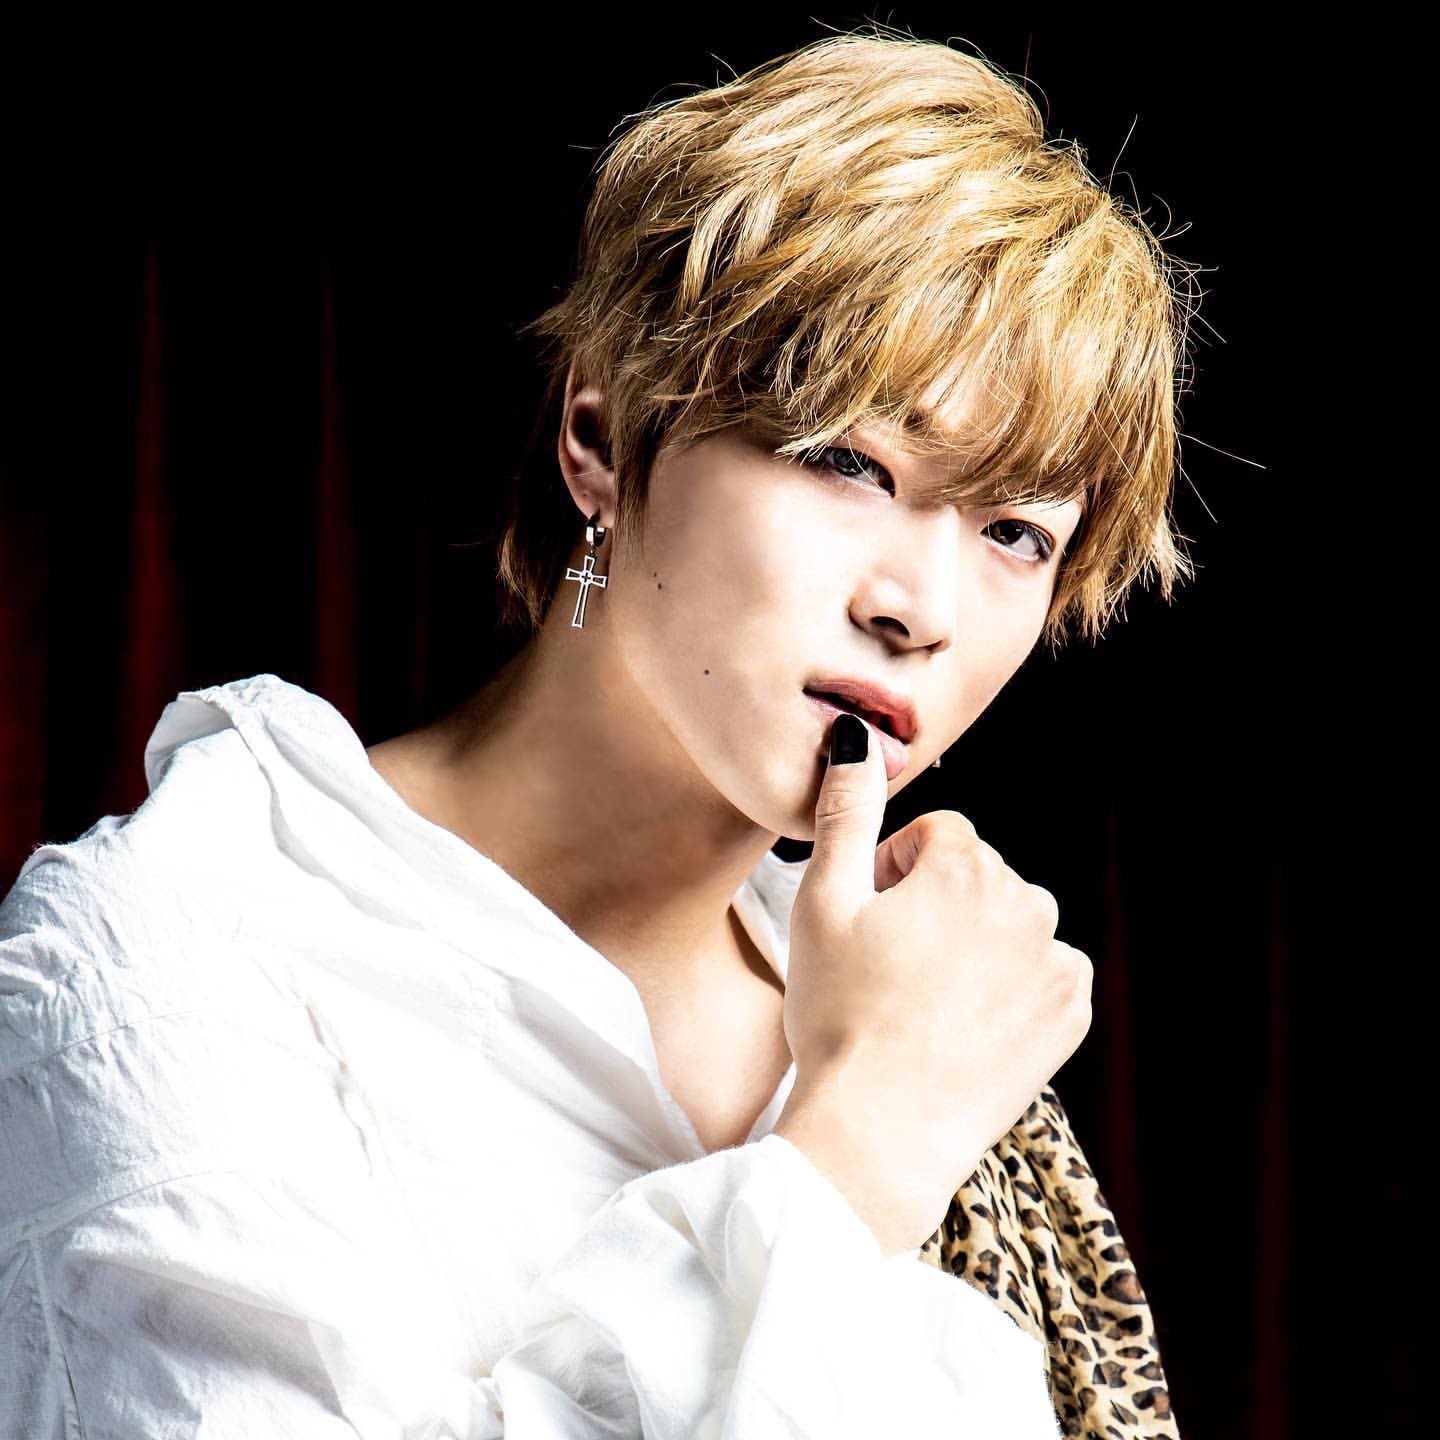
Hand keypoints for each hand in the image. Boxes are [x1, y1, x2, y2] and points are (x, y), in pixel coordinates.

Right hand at [774, 711, 1092, 1254]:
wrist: (879, 1133)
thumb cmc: (839, 1015)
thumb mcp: (822, 902)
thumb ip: (846, 811)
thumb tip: (858, 736)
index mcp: (967, 868)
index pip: (938, 833)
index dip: (892, 870)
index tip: (868, 919)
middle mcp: (1027, 905)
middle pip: (978, 875)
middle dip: (936, 902)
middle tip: (888, 964)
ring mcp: (1055, 965)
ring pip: (1012, 921)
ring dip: (976, 940)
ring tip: (925, 997)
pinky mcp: (1070, 1017)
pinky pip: (1045, 972)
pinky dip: (1013, 985)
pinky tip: (966, 1022)